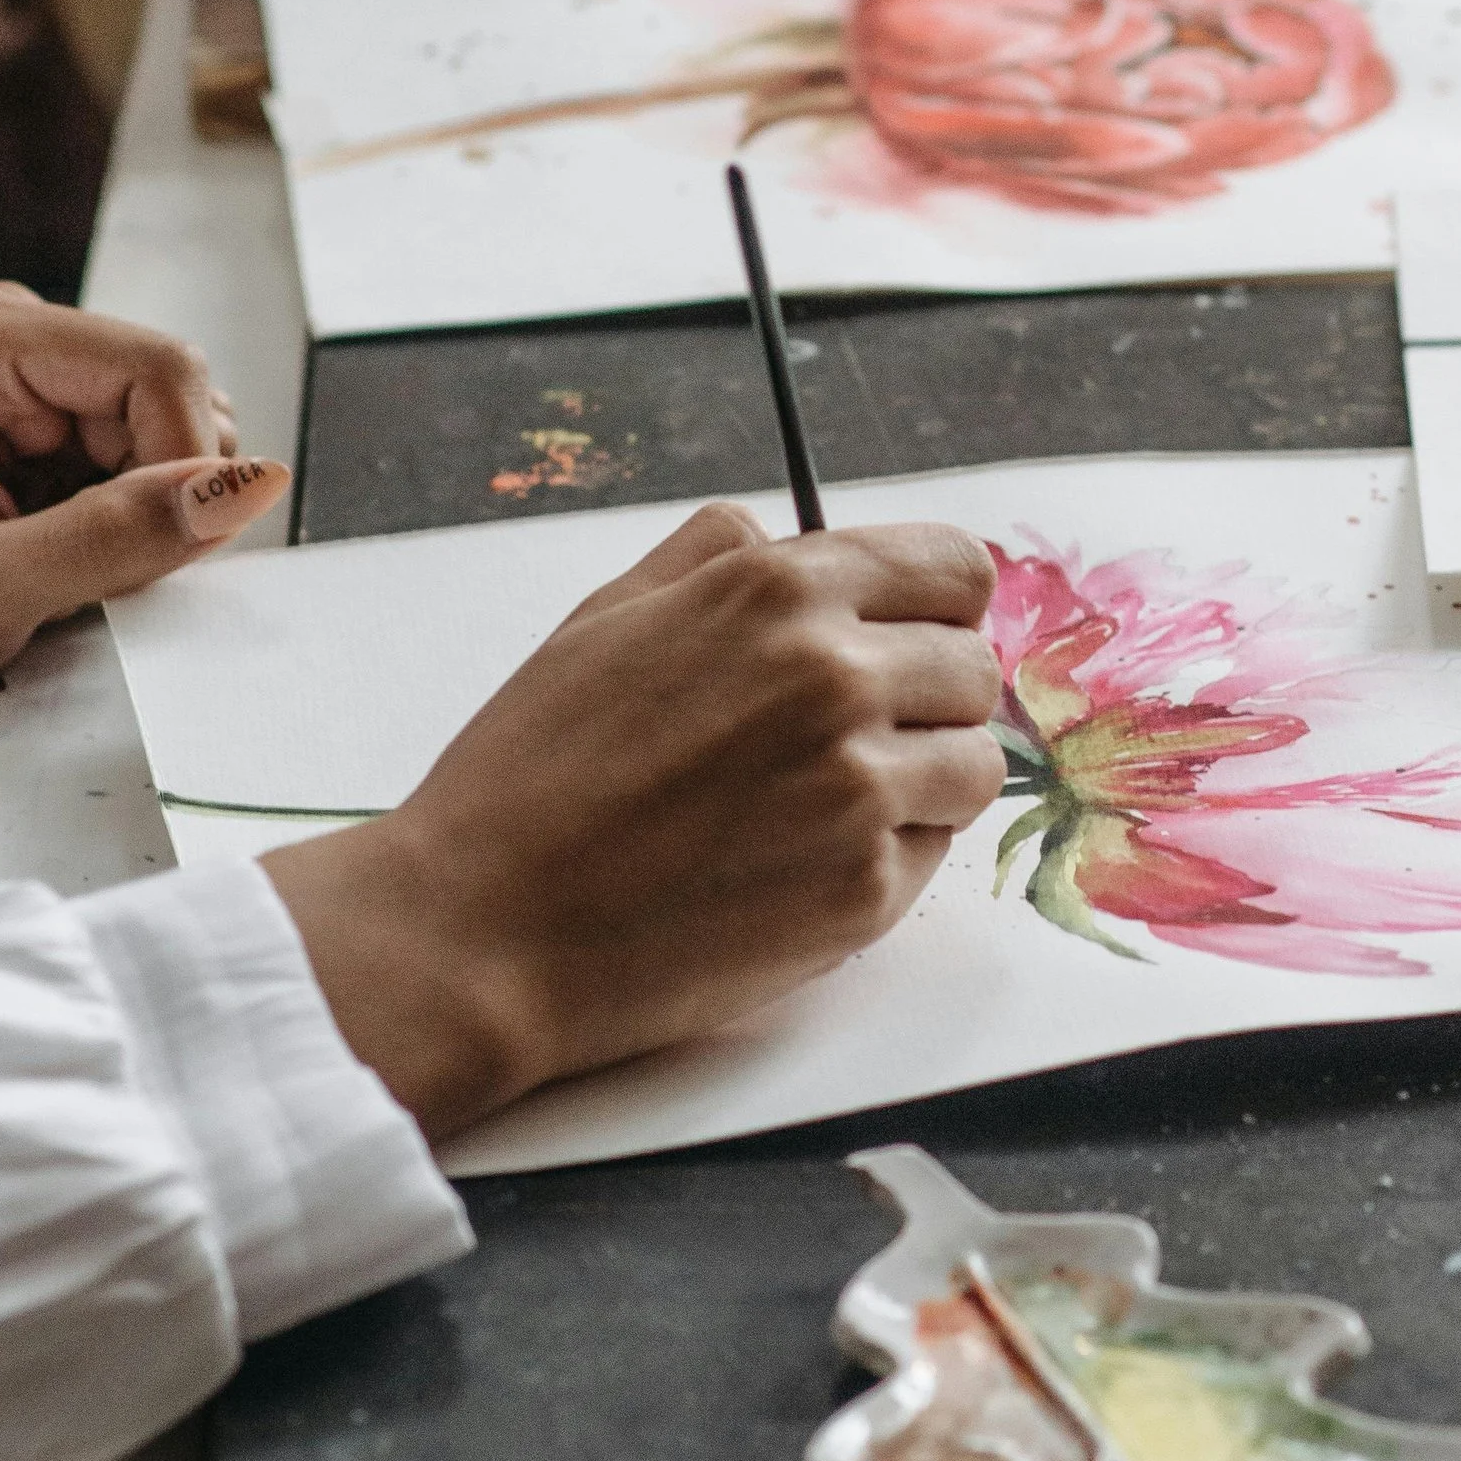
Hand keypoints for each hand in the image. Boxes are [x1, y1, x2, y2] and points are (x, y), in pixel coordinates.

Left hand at [0, 282, 286, 789]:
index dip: (185, 465)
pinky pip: (156, 463)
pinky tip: (76, 564)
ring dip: (154, 514)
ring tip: (70, 572)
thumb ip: (115, 537)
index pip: (159, 369)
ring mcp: (36, 381)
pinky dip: (141, 525)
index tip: (156, 556)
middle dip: (167, 493)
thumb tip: (243, 487)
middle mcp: (12, 335)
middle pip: (176, 396)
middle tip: (93, 574)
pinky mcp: (55, 428)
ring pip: (177, 432)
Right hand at [265, 505, 1003, 1140]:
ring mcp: (859, 787)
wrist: (486, 928)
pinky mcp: (864, 891)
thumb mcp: (607, 616)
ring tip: (826, 805)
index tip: (918, 634)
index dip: (940, 603)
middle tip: (856, 736)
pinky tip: (795, 865)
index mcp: (778, 592)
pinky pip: (928, 855)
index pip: (952, 568)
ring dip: (922, 781)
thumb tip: (785, 532)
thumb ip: (712, 556)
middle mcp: (835, 676)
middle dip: (930, 696)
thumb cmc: (532, 772)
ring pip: (974, 766)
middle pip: (974, 668)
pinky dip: (884, 859)